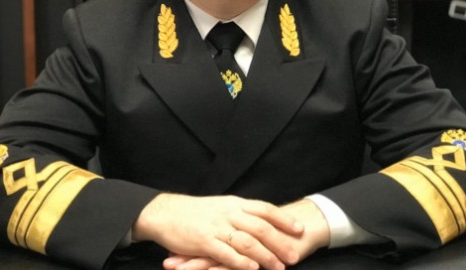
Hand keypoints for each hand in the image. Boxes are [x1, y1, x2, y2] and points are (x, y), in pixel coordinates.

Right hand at [161, 198, 329, 269]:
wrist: (165, 213)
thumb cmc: (194, 212)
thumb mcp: (220, 206)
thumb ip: (239, 213)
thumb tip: (261, 220)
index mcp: (234, 203)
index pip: (264, 209)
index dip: (283, 219)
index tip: (299, 228)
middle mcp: (228, 213)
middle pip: (260, 227)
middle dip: (280, 242)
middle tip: (295, 255)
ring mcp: (217, 226)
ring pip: (247, 241)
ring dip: (265, 256)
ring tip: (279, 267)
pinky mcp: (204, 241)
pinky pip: (226, 252)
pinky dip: (241, 262)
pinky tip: (253, 269)